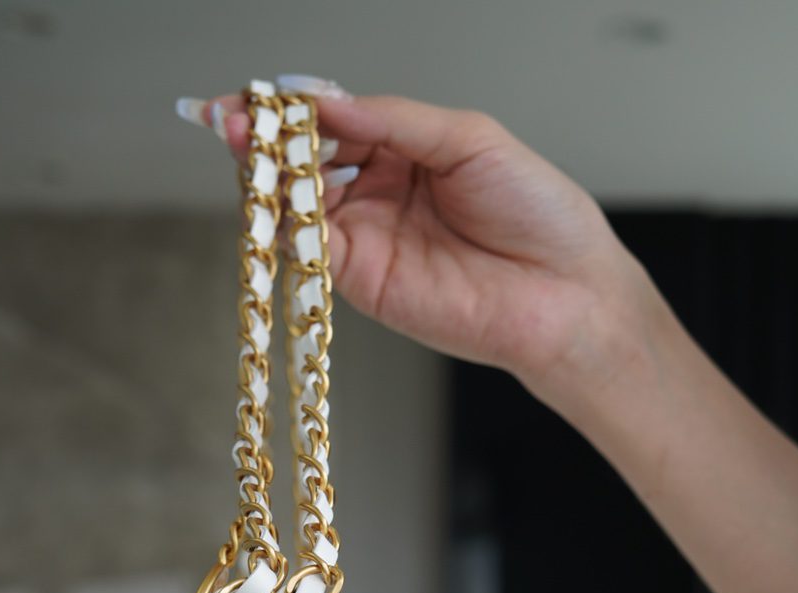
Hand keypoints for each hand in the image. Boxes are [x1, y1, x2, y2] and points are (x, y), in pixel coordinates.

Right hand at [192, 84, 661, 414]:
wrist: (563, 291)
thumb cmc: (535, 212)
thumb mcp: (467, 137)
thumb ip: (394, 120)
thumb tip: (327, 102)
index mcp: (402, 149)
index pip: (332, 121)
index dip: (290, 109)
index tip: (254, 96)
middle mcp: (376, 193)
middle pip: (302, 163)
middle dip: (264, 143)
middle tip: (233, 123)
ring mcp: (366, 240)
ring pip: (298, 206)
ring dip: (267, 182)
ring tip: (248, 154)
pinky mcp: (364, 283)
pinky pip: (313, 252)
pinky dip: (290, 227)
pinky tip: (279, 203)